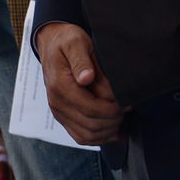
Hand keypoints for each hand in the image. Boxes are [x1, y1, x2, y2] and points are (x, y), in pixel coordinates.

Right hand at [37, 21, 124, 143]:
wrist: (52, 45)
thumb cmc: (66, 42)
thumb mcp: (75, 42)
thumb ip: (81, 60)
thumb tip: (86, 78)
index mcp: (60, 85)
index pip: (90, 108)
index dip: (112, 110)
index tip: (127, 102)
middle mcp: (57, 102)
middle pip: (91, 125)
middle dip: (114, 120)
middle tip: (127, 108)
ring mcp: (59, 111)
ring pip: (87, 135)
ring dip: (108, 131)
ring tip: (121, 117)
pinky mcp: (63, 117)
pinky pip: (81, 136)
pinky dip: (99, 137)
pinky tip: (113, 130)